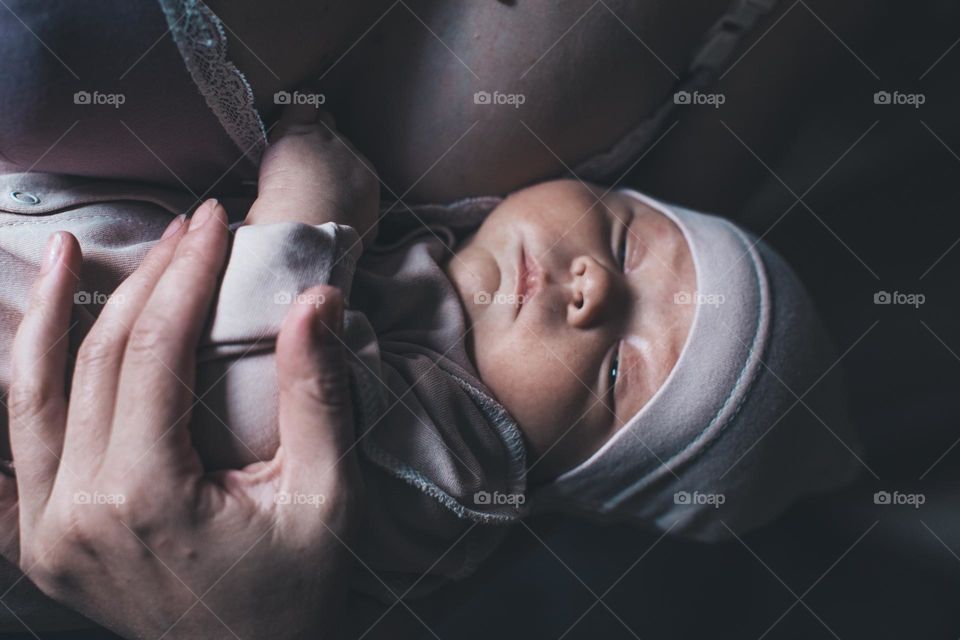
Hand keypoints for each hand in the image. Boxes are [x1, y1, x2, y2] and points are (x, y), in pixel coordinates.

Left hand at [3, 200, 360, 638]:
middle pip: (98, 360)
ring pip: (30, 395)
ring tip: (71, 251)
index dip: (187, 276)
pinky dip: (25, 385)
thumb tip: (315, 301)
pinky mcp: (41, 544)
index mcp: (149, 500)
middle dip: (145, 280)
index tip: (215, 224)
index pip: (155, 352)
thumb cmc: (297, 591)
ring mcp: (46, 534)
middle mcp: (78, 514)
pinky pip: (19, 449)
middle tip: (186, 229)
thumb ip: (315, 397)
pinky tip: (35, 342)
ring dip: (51, 316)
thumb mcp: (327, 499)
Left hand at [246, 104, 379, 247]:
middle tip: (303, 168)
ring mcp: (324, 141)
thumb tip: (357, 220)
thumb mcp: (362, 232)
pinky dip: (297, 108)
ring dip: (306, 133)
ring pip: (320, 123)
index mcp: (366, 178)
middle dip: (322, 150)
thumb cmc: (330, 241)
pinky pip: (302, 107)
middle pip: (337, 140)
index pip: (350, 161)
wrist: (309, 232)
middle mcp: (350, 155)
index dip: (333, 168)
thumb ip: (360, 216)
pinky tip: (292, 113)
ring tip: (290, 150)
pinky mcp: (299, 133)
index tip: (321, 180)